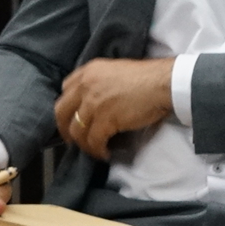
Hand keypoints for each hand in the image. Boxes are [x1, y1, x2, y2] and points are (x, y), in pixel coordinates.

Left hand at [53, 56, 174, 160]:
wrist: (162, 83)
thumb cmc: (146, 77)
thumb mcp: (114, 71)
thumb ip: (99, 82)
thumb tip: (94, 103)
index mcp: (88, 71)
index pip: (65, 89)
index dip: (67, 107)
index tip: (72, 117)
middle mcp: (85, 85)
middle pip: (62, 112)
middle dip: (65, 129)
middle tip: (73, 140)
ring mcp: (93, 103)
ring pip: (77, 131)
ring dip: (84, 144)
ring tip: (94, 150)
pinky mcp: (105, 119)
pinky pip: (93, 141)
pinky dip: (98, 151)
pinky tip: (105, 153)